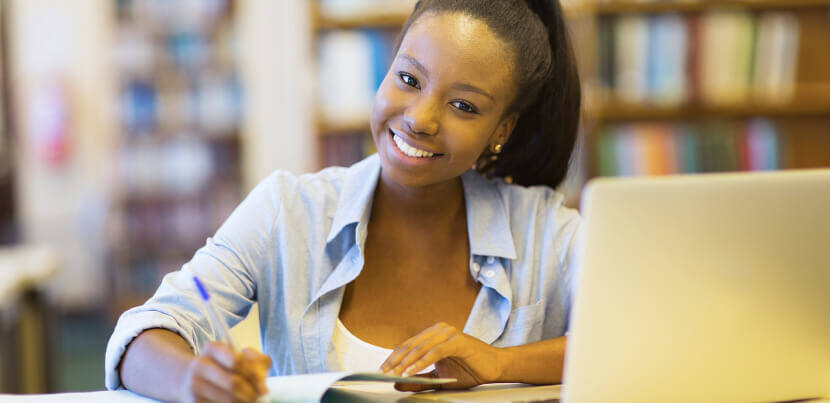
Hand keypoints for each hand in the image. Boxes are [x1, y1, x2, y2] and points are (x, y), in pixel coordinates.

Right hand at [179, 343, 270, 402]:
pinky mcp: (194, 401)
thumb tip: (262, 385)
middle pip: (233, 383)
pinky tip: (238, 402)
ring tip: (250, 400)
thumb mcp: (240, 356)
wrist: (192, 379)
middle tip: (259, 397)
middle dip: (251, 393)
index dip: (254, 375)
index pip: (236, 361)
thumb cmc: (224, 366)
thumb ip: (257, 361)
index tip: (263, 386)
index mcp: (213, 348)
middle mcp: (200, 364)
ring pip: (228, 399)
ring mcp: (195, 384)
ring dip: (244, 402)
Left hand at [380, 322, 502, 391]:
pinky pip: (434, 352)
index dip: (393, 358)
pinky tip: (410, 371)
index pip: (408, 346)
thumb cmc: (469, 369)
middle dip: (395, 361)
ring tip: (395, 374)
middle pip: (410, 346)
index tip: (382, 370)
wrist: (495, 367)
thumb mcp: (439, 378)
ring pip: (420, 348)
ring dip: (405, 363)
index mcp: (433, 335)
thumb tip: (397, 382)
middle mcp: (439, 330)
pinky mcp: (457, 341)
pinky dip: (420, 363)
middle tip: (384, 373)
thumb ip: (419, 379)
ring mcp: (448, 333)